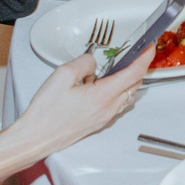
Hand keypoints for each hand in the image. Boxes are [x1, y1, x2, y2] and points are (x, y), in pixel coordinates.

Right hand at [17, 50, 152, 155]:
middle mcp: (108, 108)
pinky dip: (114, 91)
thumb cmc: (46, 112)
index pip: (134, 73)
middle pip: (134, 84)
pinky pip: (115, 103)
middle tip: (130, 54)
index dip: (145, 57)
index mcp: (103, 95)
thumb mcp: (63, 75)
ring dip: (124, 80)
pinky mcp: (98, 122)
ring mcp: (105, 117)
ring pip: (126, 94)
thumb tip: (94, 62)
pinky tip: (96, 86)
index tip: (149, 47)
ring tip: (108, 69)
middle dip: (136, 67)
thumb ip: (84, 63)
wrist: (36, 137)